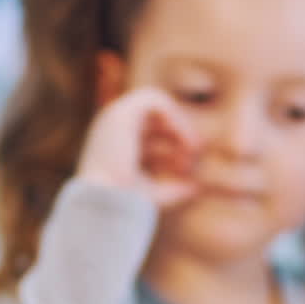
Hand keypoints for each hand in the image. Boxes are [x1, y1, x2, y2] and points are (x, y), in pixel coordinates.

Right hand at [77, 87, 198, 207]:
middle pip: (157, 124)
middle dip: (180, 138)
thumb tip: (195, 187)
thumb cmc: (128, 202)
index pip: (151, 142)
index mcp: (116, 150)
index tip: (187, 171)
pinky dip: (174, 116)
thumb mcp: (155, 195)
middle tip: (195, 156)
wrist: (109, 201)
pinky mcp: (120, 111)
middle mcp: (113, 131)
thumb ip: (174, 189)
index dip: (173, 152)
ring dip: (180, 125)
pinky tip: (184, 138)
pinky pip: (156, 101)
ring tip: (193, 147)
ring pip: (158, 108)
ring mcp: (114, 118)